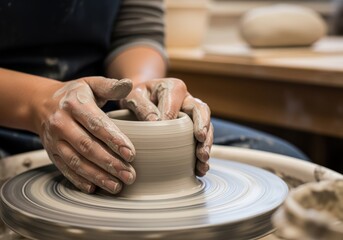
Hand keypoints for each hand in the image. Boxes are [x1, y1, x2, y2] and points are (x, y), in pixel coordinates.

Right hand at [33, 77, 136, 193]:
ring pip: (76, 162)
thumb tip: (129, 84)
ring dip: (97, 176)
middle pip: (87, 147)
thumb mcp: (90, 84)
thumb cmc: (74, 94)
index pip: (97, 124)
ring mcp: (54, 140)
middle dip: (110, 163)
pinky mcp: (51, 153)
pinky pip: (64, 169)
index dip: (114, 140)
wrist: (40, 103)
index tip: (131, 154)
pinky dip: (79, 180)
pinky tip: (94, 189)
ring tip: (117, 186)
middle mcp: (61, 123)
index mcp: (74, 104)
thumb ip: (110, 86)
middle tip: (129, 175)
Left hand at [120, 78, 212, 175]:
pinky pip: (202, 142)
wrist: (140, 102)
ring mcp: (192, 116)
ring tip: (202, 158)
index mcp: (173, 88)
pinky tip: (201, 169)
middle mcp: (187, 100)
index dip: (171, 117)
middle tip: (201, 139)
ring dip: (206, 144)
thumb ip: (141, 105)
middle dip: (202, 125)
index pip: (175, 103)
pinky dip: (202, 156)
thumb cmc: (137, 98)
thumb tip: (156, 121)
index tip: (164, 131)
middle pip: (201, 110)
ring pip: (206, 127)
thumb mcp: (133, 96)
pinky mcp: (193, 130)